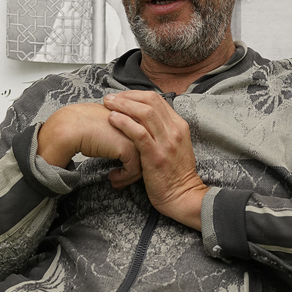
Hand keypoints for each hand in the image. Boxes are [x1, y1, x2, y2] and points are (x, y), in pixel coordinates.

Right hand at [37, 103, 142, 187]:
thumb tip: (115, 142)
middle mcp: (136, 124)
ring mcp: (135, 135)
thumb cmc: (81, 126)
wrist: (70, 128)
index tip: (126, 165)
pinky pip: (134, 169)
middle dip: (138, 166)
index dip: (137, 153)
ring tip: (116, 180)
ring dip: (131, 175)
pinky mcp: (129, 147)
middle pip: (148, 150)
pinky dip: (125, 177)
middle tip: (124, 177)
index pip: (145, 138)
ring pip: (144, 161)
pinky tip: (112, 177)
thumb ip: (116, 131)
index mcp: (132, 115)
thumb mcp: (105, 126)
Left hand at [102, 91, 208, 229]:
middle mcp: (175, 131)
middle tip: (110, 98)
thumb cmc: (175, 174)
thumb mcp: (175, 147)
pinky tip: (112, 119)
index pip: (157, 100)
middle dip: (127, 96)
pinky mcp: (155, 156)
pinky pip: (139, 133)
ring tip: (108, 104)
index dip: (136, 95)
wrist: (183, 196)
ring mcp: (166, 143)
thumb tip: (145, 121)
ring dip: (123, 105)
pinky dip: (124, 122)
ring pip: (144, 113)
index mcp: (179, 126)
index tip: (121, 97)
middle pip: (150, 101)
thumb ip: (164, 132)